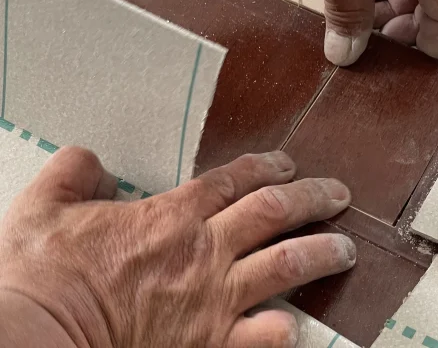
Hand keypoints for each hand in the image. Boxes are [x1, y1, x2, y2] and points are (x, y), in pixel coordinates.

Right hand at [0, 147, 354, 346]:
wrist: (40, 337)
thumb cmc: (43, 279)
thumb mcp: (44, 207)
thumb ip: (74, 173)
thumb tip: (90, 160)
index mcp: (172, 216)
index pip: (235, 179)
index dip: (268, 167)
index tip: (286, 166)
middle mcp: (204, 251)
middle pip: (276, 212)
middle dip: (315, 198)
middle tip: (339, 196)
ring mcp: (214, 299)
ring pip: (288, 265)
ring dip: (323, 254)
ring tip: (346, 249)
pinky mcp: (211, 343)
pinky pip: (266, 336)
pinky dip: (287, 330)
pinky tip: (300, 324)